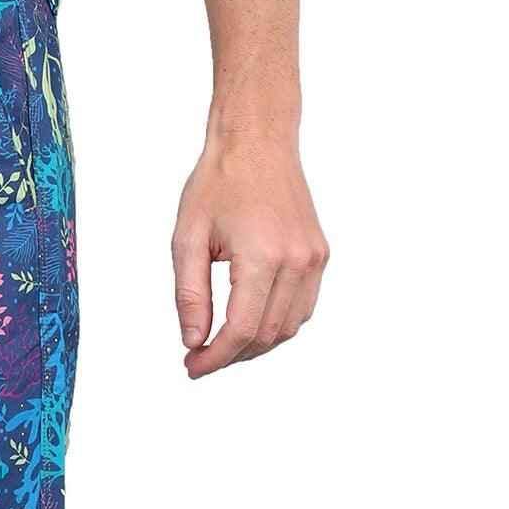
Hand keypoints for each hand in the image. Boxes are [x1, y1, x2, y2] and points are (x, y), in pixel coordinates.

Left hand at [172, 134, 328, 377]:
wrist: (258, 141)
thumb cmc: (219, 182)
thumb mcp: (188, 240)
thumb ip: (190, 296)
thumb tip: (194, 341)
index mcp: (262, 255)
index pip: (241, 330)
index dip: (214, 358)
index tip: (191, 367)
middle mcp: (296, 260)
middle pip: (265, 335)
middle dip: (230, 356)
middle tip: (199, 358)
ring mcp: (314, 258)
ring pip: (287, 328)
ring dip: (254, 346)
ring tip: (222, 344)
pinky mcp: (320, 255)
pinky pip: (301, 308)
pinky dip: (276, 325)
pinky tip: (249, 323)